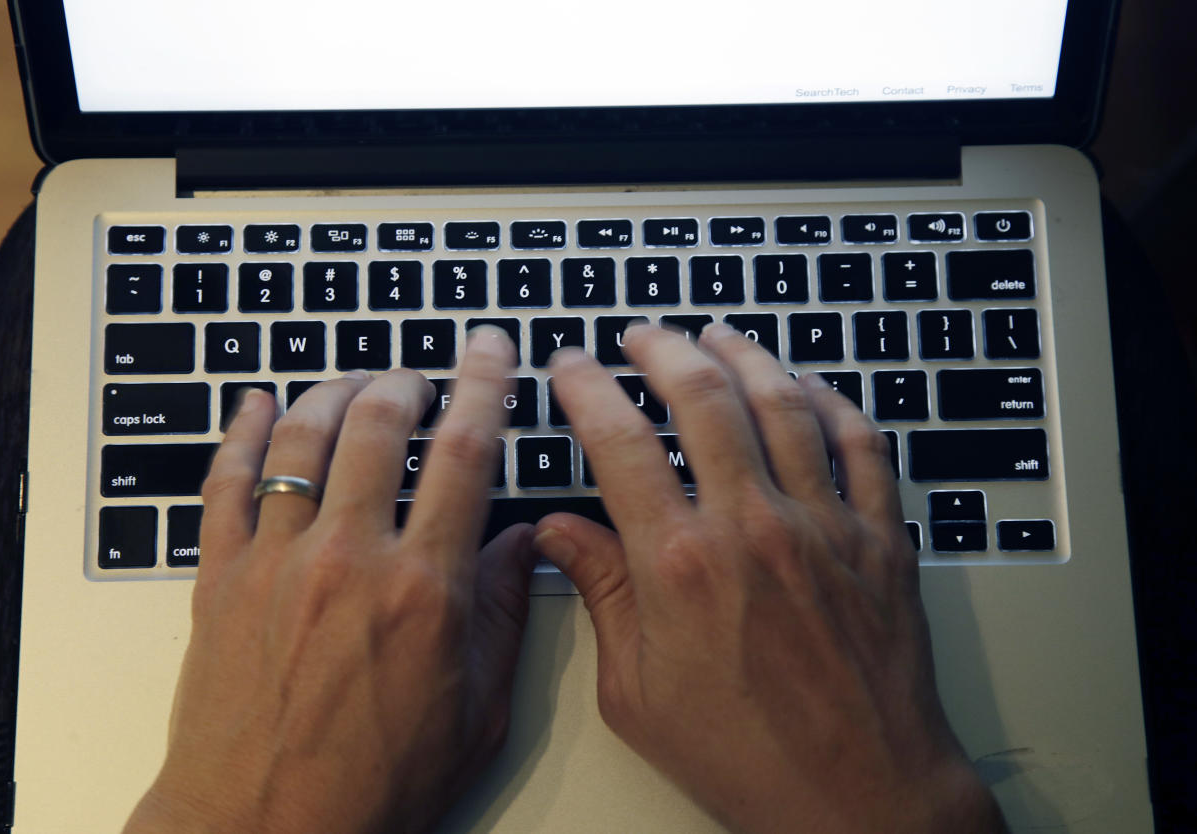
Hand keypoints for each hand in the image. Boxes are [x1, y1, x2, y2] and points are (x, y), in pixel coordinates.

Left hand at [124, 329, 534, 833]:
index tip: (490, 351)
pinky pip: (225, 481)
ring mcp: (277, 563)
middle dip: (407, 382)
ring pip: (304, 437)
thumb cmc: (374, 783)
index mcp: (424, 588)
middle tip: (420, 377)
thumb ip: (502, 612)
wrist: (265, 831)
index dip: (484, 385)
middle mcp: (349, 560)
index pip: (465, 452)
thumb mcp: (478, 708)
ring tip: (356, 384)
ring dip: (335, 392)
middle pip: (379, 425)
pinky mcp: (221, 579)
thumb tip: (517, 542)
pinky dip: (243, 431)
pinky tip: (258, 405)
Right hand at [536, 324, 1005, 833]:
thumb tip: (562, 534)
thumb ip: (602, 596)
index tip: (571, 368)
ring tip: (717, 335)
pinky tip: (809, 385)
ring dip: (744, 356)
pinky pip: (861, 444)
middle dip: (662, 349)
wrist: (858, 797)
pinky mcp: (879, 540)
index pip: (620, 442)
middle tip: (641, 336)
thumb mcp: (637, 691)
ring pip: (782, 403)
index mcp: (680, 566)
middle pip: (702, 397)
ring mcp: (822, 527)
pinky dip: (833, 401)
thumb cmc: (748, 757)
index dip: (585, 389)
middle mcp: (752, 529)